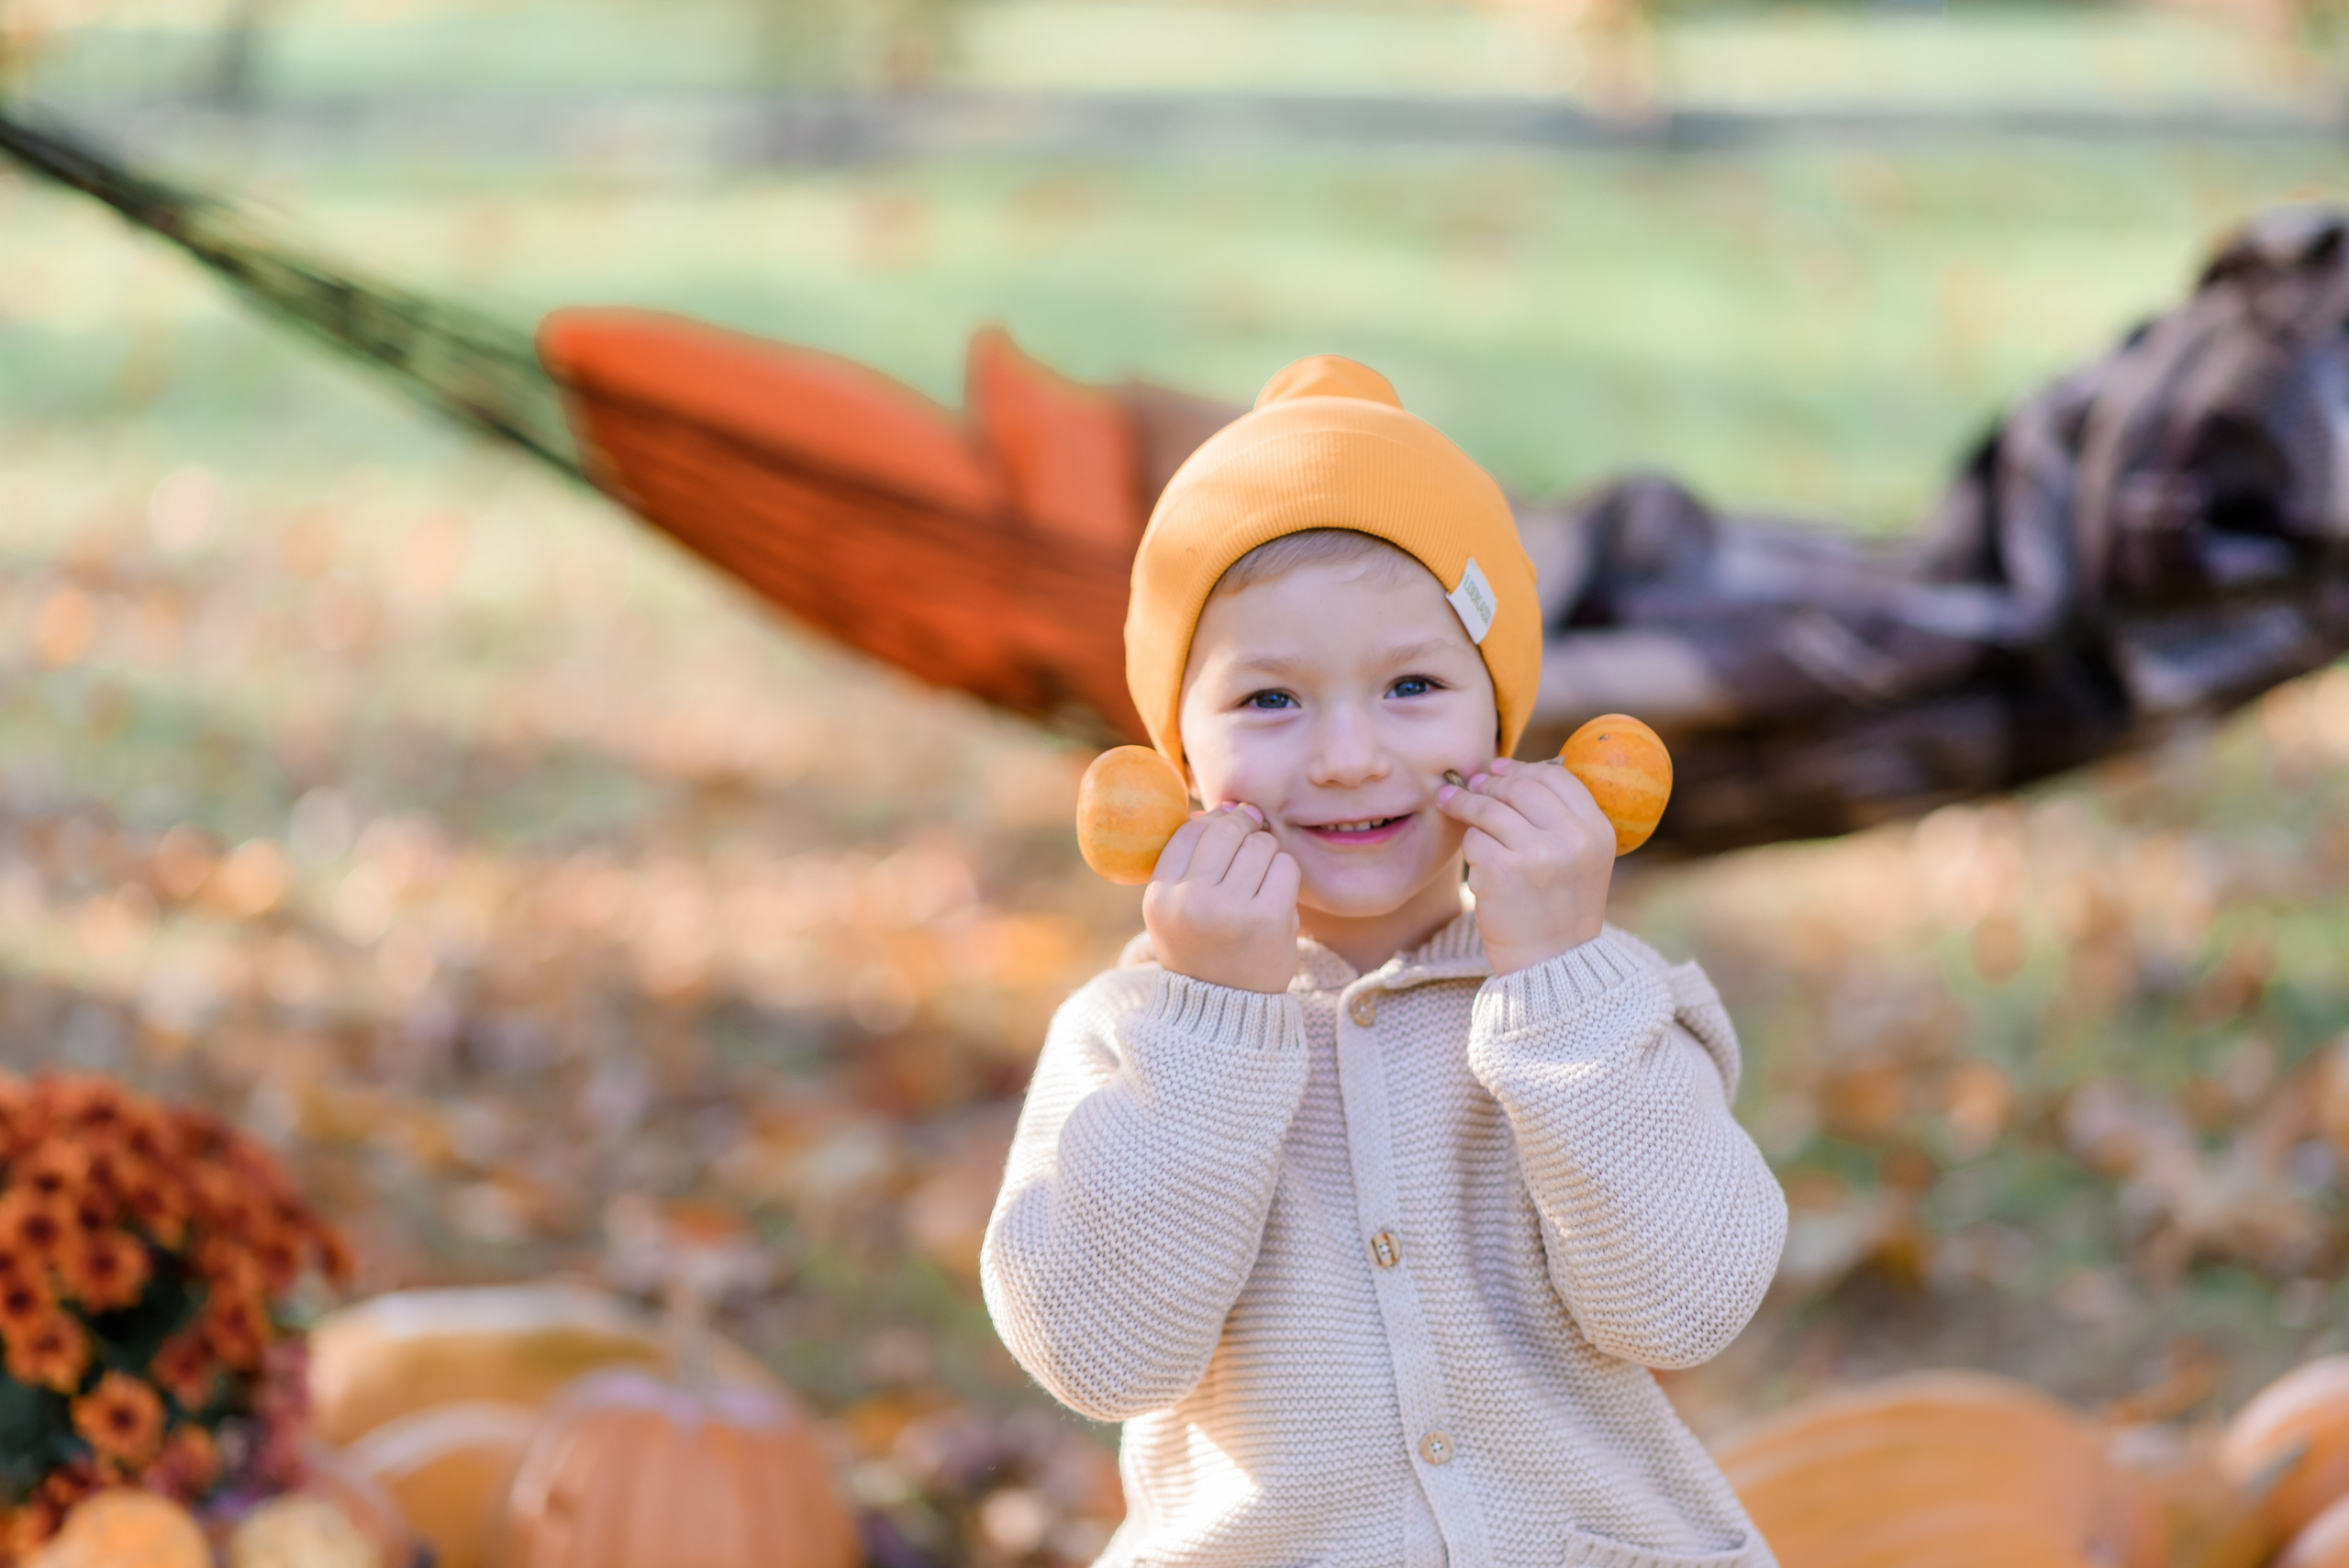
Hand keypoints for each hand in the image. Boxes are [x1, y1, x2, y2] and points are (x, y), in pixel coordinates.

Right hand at [1142, 804, 1301, 993]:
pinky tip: (1275, 897)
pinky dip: (1284, 875)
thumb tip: (1229, 806)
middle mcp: (1189, 901)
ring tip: (1259, 882)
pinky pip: (1285, 866)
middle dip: (1244, 830)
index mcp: (1159, 896)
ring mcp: (1229, 910)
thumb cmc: (1204, 948)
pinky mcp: (1267, 918)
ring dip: (1267, 856)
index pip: (1188, 832)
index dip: (1213, 821)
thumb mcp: (1176, 909)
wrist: (1228, 1010)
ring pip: (1260, 844)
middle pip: (1226, 831)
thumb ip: (1192, 860)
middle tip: (1251, 844)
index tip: (1228, 827)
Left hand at [1435, 757, 1612, 974]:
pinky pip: (1474, 839)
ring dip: (1465, 804)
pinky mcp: (1501, 871)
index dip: (1522, 768)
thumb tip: (1508, 770)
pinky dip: (1470, 847)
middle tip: (1472, 785)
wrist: (1552, 962)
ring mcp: (1536, 853)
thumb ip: (1559, 818)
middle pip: (1520, 787)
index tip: (1499, 768)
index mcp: (1596, 830)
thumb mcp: (1582, 859)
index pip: (1556, 777)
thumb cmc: (1559, 907)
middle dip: (1489, 783)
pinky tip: (1477, 861)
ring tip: (1450, 801)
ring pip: (1489, 809)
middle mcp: (1571, 838)